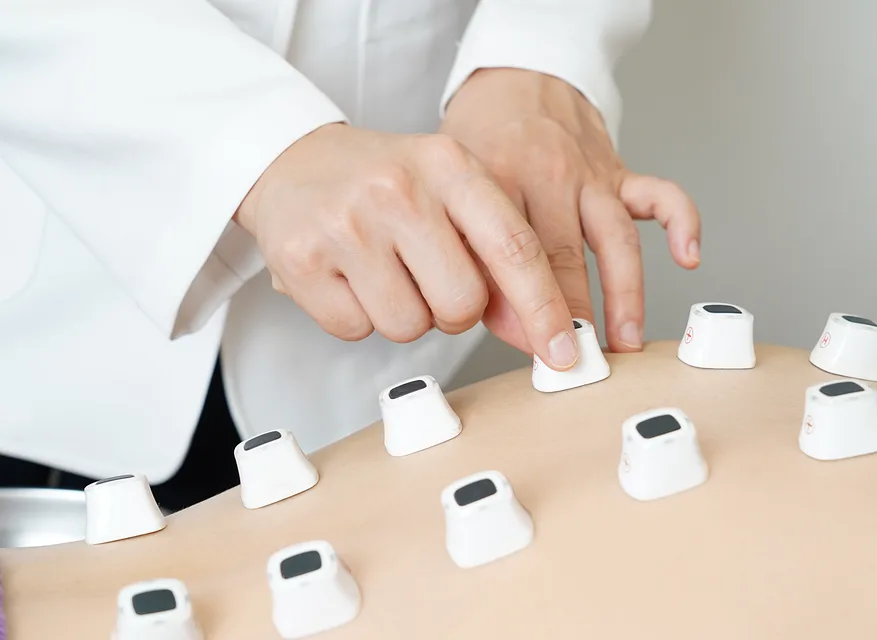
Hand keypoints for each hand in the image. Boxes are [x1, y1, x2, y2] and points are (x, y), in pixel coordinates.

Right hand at [235, 123, 581, 369]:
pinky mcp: (301, 261)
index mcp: (448, 163)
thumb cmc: (382, 183)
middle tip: (427, 279)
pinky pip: (355, 330)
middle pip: (463, 303)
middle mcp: (398, 189)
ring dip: (404, 315)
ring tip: (382, 270)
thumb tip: (538, 332)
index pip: (514, 246)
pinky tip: (346, 276)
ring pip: (410, 326)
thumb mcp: (445, 188)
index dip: (544, 308)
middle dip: (453, 311)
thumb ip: (495, 249)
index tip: (564, 350)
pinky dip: (356, 317)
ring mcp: (347, 225)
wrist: (289, 161)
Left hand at [441, 69, 701, 352]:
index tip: (541, 354)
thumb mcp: (457, 196)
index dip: (529, 313)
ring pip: (613, 240)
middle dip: (574, 317)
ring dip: (623, 294)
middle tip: (579, 364)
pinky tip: (689, 256)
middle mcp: (547, 176)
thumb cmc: (480, 145)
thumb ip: (476, 261)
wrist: (515, 83)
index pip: (513, 258)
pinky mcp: (619, 173)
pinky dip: (681, 222)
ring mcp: (588, 175)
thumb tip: (514, 330)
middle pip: (564, 258)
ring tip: (624, 341)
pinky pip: (660, 196)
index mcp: (497, 181)